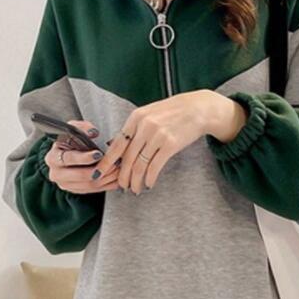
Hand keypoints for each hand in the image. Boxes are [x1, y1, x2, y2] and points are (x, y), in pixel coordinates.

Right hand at [44, 120, 120, 193]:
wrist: (66, 154)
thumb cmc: (70, 140)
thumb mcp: (73, 129)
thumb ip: (82, 127)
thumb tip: (93, 132)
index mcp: (53, 158)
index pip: (68, 159)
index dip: (85, 157)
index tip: (99, 154)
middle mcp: (56, 174)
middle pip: (81, 176)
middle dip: (100, 169)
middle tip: (114, 162)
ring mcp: (66, 185)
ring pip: (90, 185)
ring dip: (107, 177)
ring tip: (117, 168)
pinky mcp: (76, 191)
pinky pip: (95, 190)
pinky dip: (108, 184)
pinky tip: (116, 176)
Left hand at [103, 89, 247, 194]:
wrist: (199, 109)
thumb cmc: (174, 112)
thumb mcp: (150, 114)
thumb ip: (135, 129)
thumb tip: (116, 146)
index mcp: (136, 118)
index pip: (117, 144)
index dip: (107, 162)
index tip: (99, 174)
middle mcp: (144, 126)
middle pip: (127, 158)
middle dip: (122, 177)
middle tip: (121, 187)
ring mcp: (157, 136)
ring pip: (139, 165)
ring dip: (136, 181)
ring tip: (135, 189)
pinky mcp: (170, 145)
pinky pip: (155, 167)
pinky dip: (150, 178)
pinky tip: (149, 184)